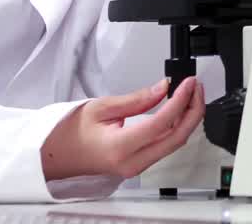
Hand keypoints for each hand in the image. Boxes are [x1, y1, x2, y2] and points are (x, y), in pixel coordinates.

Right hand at [40, 77, 204, 181]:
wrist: (56, 155)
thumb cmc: (70, 132)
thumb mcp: (101, 107)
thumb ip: (137, 99)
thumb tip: (164, 88)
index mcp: (119, 147)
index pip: (162, 124)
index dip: (181, 101)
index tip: (188, 83)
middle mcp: (131, 162)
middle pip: (177, 138)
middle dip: (193, 111)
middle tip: (196, 87)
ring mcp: (136, 167)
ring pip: (175, 144)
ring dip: (188, 119)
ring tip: (190, 95)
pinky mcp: (139, 165)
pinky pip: (166, 147)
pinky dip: (177, 128)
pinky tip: (179, 111)